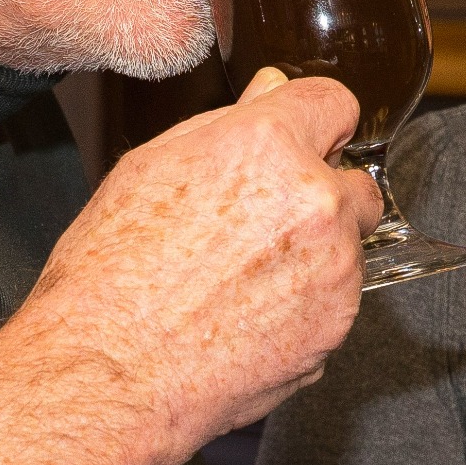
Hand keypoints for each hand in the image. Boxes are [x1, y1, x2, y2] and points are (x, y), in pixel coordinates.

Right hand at [36, 64, 381, 441]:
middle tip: (260, 226)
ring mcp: (334, 270)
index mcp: (268, 147)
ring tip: (237, 283)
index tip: (307, 139)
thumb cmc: (111, 275)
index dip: (316, 123)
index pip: (335, 104)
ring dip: (312, 257)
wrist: (111, 372)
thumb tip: (268, 93)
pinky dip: (304, 308)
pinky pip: (334, 303)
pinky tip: (244, 318)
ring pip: (346, 249)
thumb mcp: (148, 170)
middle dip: (321, 196)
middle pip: (354, 183)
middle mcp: (315, 202)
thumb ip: (224, 125)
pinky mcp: (336, 328)